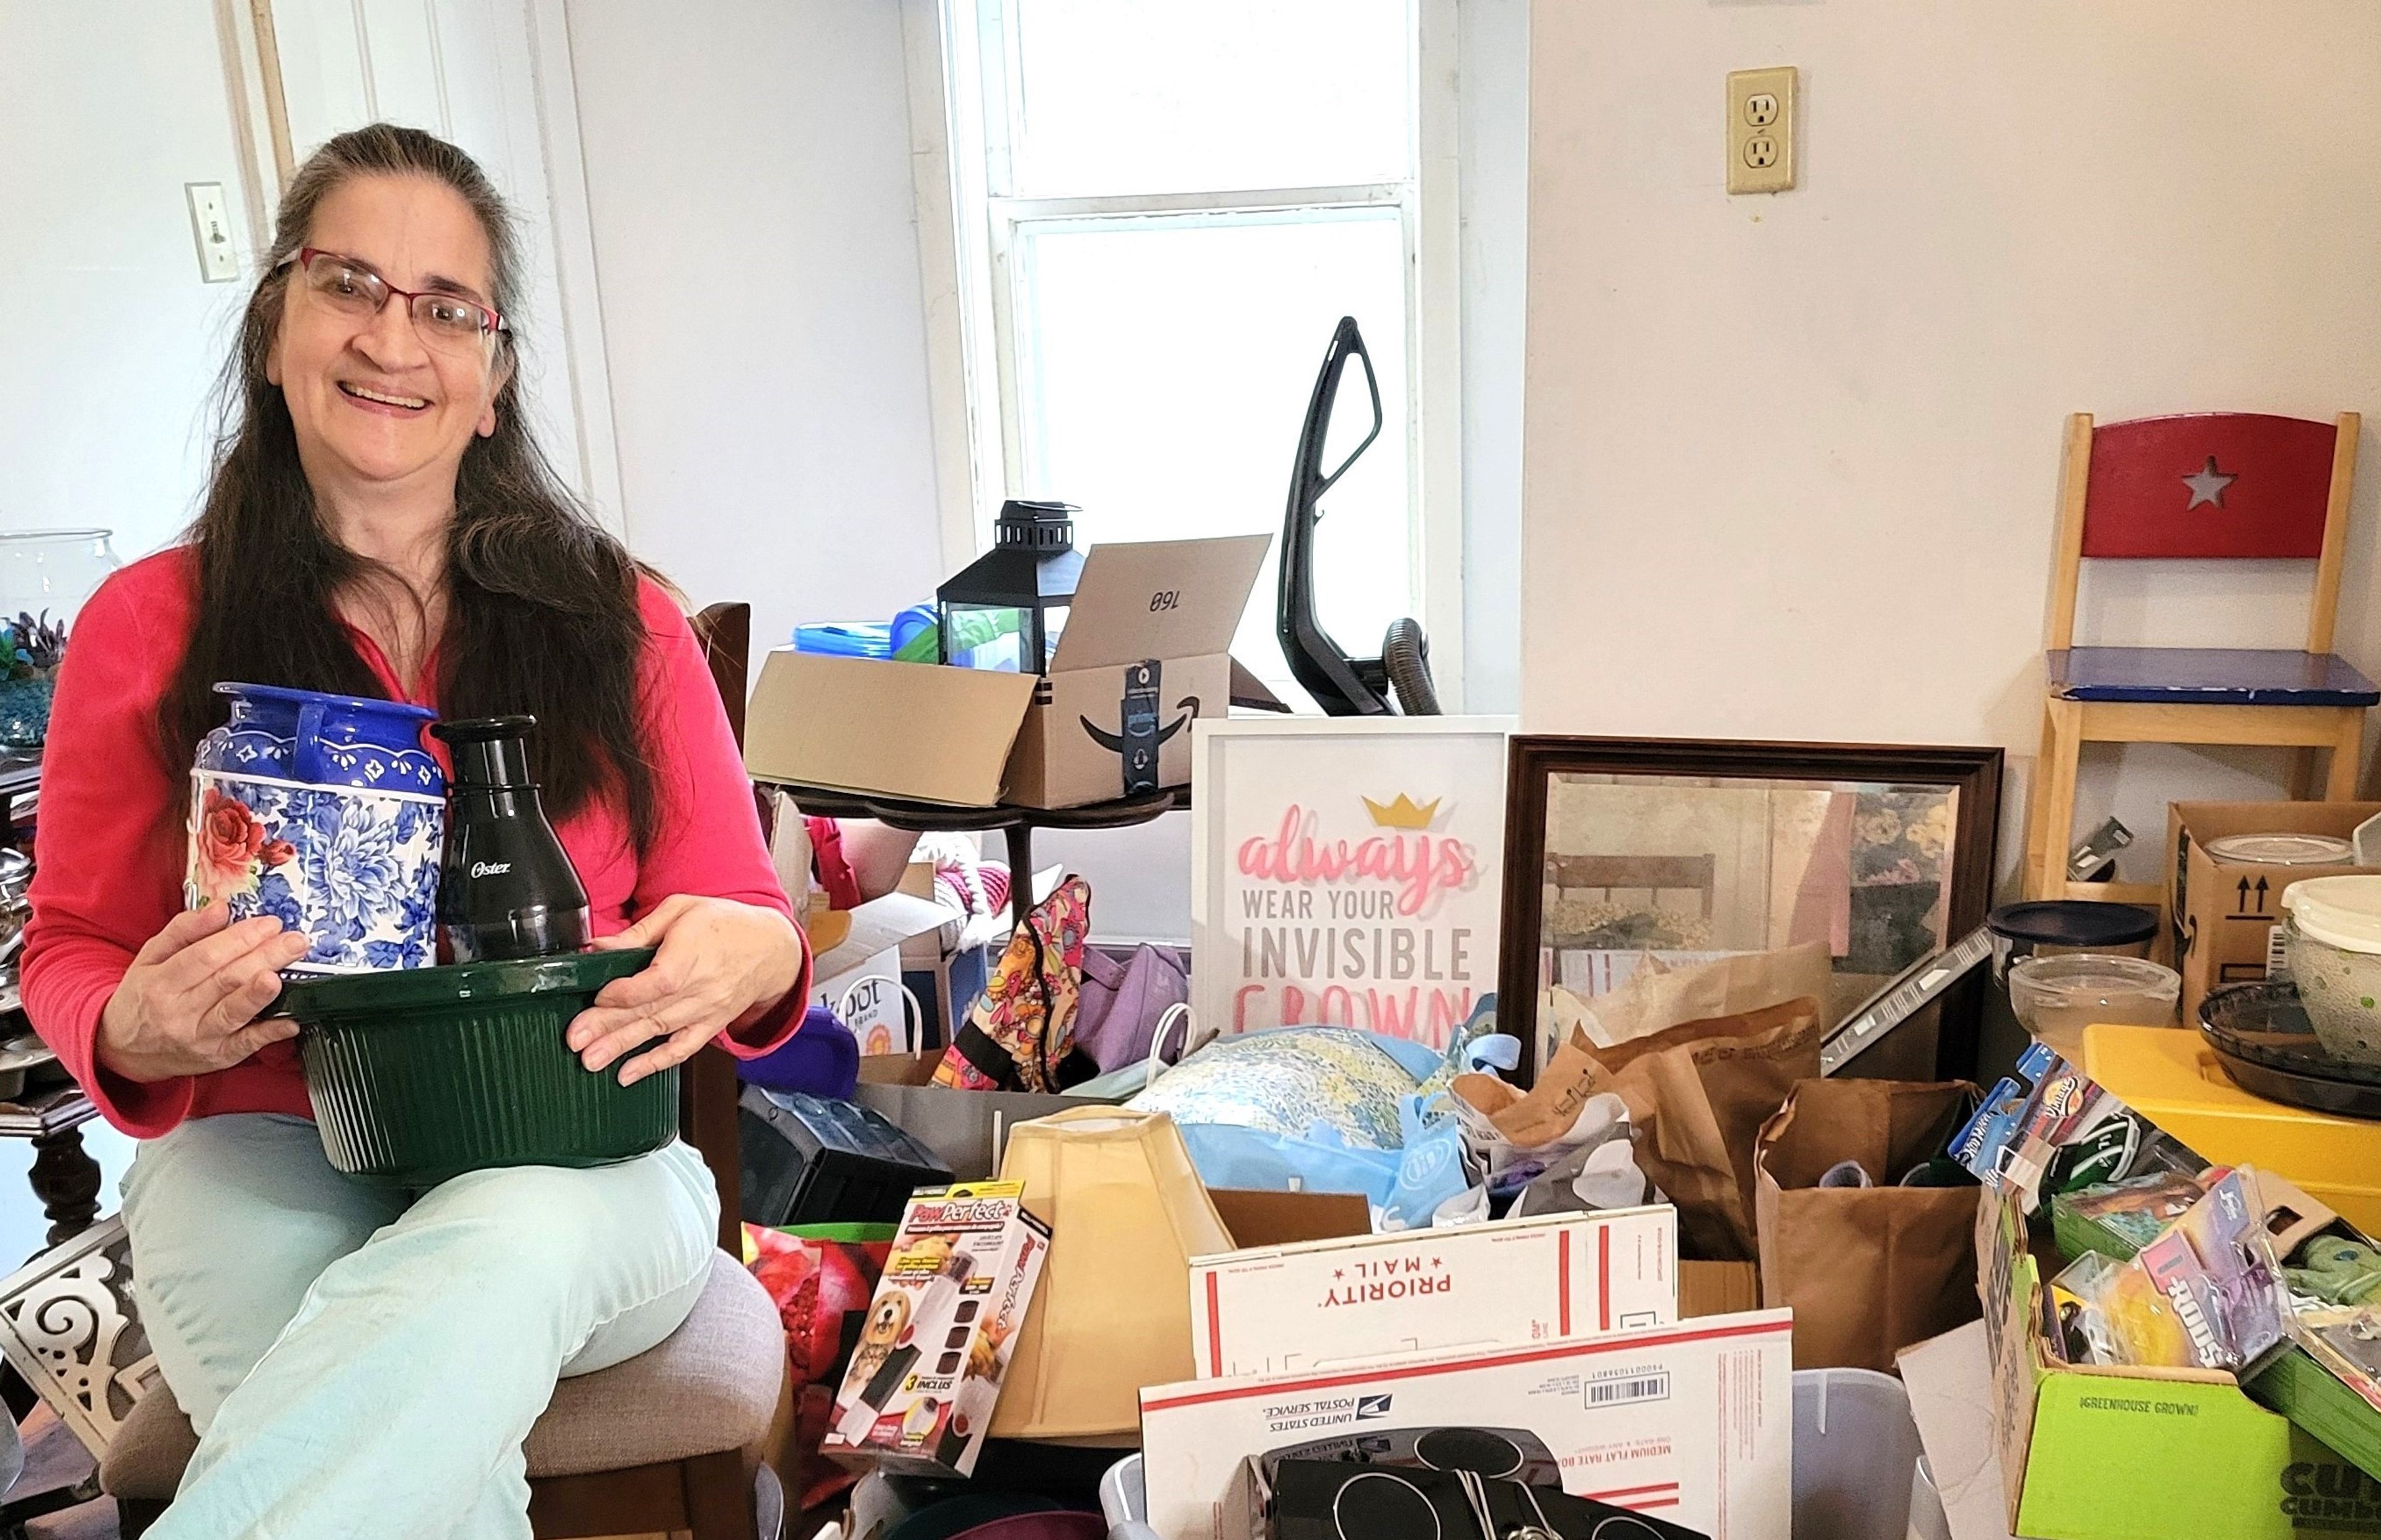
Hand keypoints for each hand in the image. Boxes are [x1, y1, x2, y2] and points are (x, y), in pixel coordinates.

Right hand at [96, 907, 312, 1082]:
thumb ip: (183, 931)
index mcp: (162, 982)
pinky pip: (245, 1045)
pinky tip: (290, 1021)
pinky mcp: (217, 1057)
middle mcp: (179, 1011)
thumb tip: (220, 909)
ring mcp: (199, 1037)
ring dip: (260, 994)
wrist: (123, 1048)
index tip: (269, 924)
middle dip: (264, 957)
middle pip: (225, 980)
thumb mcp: (150, 958)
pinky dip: (270, 1034)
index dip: (240, 939)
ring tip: (282, 975)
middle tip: (294, 941)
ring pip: (234, 1012)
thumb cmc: (143, 997)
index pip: (205, 957)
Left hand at [571, 895, 803, 1085]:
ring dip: (623, 1048)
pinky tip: (627, 1074)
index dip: (624, 992)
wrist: (771, 948)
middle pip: (651, 1009)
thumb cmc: (724, 923)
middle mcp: (701, 987)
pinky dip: (655, 1064)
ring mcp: (706, 1010)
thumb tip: (599, 947)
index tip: (596, 997)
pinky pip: (682, 1049)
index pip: (656, 981)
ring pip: (660, 1031)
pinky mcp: (710, 1026)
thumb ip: (639, 932)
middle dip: (609, 1027)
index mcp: (692, 953)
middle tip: (576, 1040)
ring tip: (591, 1061)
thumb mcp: (682, 910)